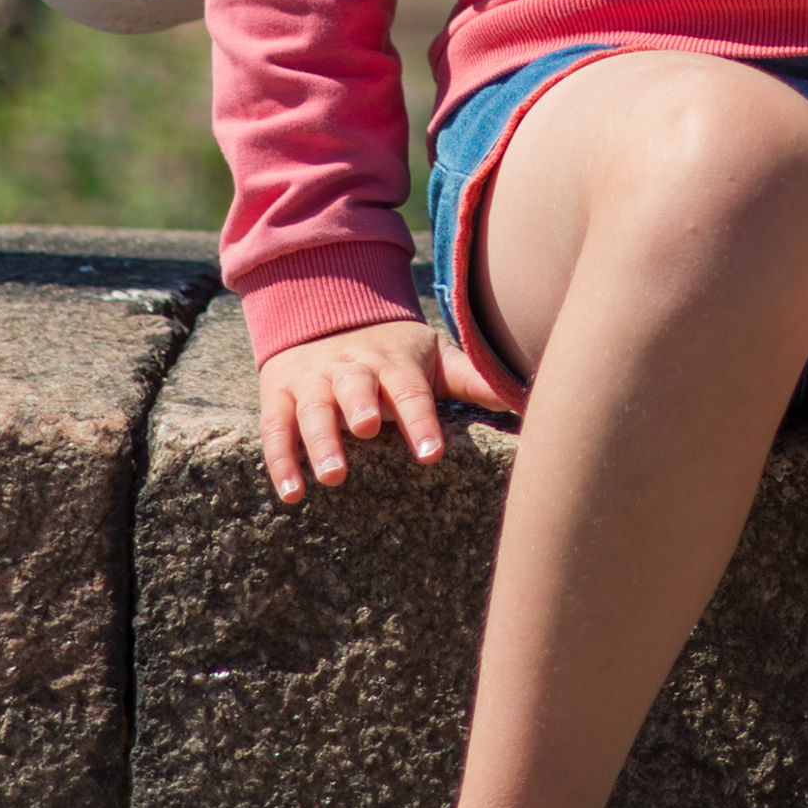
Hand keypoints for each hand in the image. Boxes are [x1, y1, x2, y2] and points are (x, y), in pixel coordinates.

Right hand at [257, 319, 510, 505]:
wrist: (323, 314)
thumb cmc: (392, 355)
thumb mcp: (433, 359)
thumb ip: (474, 381)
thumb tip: (531, 395)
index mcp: (394, 362)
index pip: (410, 390)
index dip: (421, 420)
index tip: (431, 454)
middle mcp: (352, 368)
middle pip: (357, 386)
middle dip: (362, 406)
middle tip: (369, 429)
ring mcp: (313, 381)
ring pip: (314, 408)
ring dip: (321, 439)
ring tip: (333, 474)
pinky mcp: (279, 395)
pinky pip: (276, 428)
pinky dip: (280, 460)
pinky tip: (291, 493)